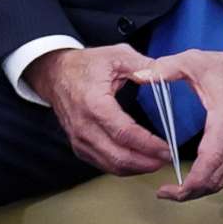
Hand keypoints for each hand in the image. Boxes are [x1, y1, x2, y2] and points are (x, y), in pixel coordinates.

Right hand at [26, 44, 171, 175]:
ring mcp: (79, 139)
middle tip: (167, 159)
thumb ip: (143, 65)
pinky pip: (102, 163)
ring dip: (136, 168)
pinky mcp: (78, 145)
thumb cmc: (86, 64)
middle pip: (118, 156)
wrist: (55, 74)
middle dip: (146, 162)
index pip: (124, 133)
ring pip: (110, 165)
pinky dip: (123, 167)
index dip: (148, 144)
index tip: (167, 149)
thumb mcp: (117, 55)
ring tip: (157, 162)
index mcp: (95, 104)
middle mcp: (84, 126)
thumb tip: (164, 74)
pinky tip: (139, 162)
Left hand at [134, 48, 222, 201]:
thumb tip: (139, 76)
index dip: (191, 180)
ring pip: (221, 180)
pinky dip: (206, 183)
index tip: (169, 188)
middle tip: (164, 193)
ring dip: (198, 191)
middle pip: (215, 179)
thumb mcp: (192, 61)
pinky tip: (188, 182)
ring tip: (172, 192)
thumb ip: (165, 68)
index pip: (211, 159)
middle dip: (190, 192)